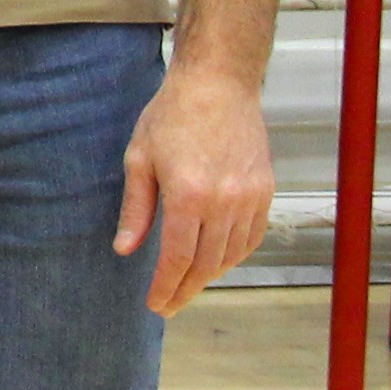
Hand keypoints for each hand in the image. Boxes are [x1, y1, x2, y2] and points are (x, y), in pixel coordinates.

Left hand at [115, 58, 275, 314]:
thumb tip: (125, 250)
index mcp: (189, 194)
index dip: (166, 286)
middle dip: (186, 290)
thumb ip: (136, 209)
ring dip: (210, 276)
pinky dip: (235, 255)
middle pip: (207, 264)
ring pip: (232, 254)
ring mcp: (250, 197)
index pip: (178, 258)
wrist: (219, 84)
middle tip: (168, 305)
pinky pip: (252, 237)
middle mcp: (225, 201)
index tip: (155, 304)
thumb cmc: (172, 115)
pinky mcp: (265, 190)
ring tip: (188, 285)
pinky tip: (217, 260)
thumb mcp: (139, 158)